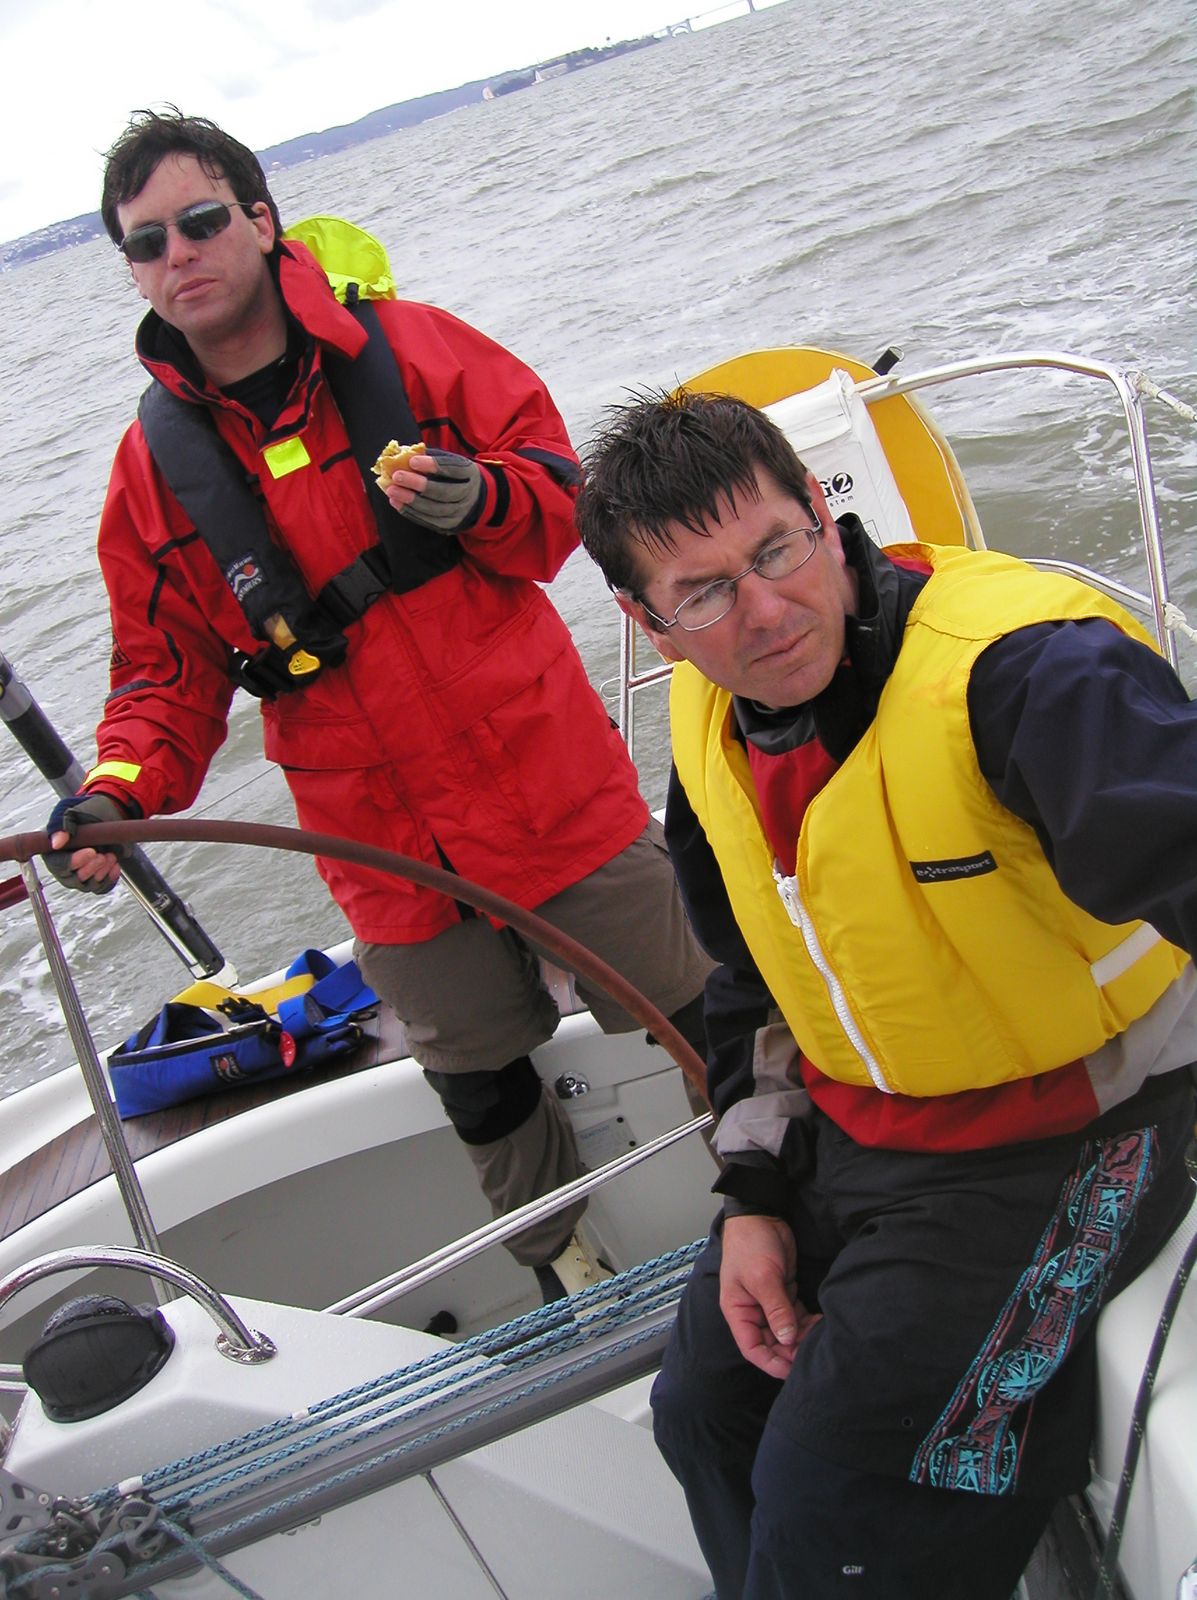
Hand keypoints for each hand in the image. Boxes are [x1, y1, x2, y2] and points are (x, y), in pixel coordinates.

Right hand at [45, 792, 126, 893]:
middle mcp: (64, 866)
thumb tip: (56, 843)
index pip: (58, 866)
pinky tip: (116, 865)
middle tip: (102, 855)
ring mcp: (81, 873)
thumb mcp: (71, 811)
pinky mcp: (96, 876)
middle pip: (74, 880)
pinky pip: (102, 887)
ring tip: (110, 856)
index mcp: (53, 851)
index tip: (91, 851)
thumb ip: (61, 825)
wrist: (108, 812)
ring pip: (89, 885)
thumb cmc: (86, 811)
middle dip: (90, 869)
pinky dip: (110, 878)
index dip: (74, 862)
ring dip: (102, 872)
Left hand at [383, 447, 485, 533]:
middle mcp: (467, 495)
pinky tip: (396, 502)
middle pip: (442, 492)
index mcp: (469, 473)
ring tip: (391, 491)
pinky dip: (410, 512)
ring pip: (434, 509)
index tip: (412, 461)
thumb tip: (404, 454)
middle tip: (397, 476)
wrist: (474, 499)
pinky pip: (428, 521)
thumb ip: (432, 457)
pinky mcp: (449, 526)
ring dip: (410, 501)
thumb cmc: (455, 475)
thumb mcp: (450, 461)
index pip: (452, 469)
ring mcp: (459, 513)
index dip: (432, 465)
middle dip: (418, 484)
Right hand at [719, 1212, 819, 1378]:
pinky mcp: (784, 1292)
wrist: (761, 1215)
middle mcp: (753, 1311)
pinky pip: (796, 1316)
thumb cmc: (750, 1244)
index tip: (791, 1370)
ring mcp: (769, 1303)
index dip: (771, 1363)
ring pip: (787, 1331)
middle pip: (772, 1343)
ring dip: (802, 1337)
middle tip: (813, 1354)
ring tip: (821, 1337)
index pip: (752, 1348)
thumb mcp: (762, 1276)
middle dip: (791, 1351)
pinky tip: (821, 1323)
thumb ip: (775, 1308)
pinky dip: (808, 1322)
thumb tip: (787, 1339)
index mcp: (738, 1311)